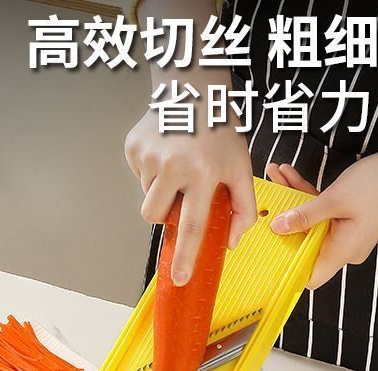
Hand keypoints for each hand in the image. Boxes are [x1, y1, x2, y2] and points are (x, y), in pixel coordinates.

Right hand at [125, 110, 255, 284]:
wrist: (192, 87)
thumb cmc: (219, 128)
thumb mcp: (241, 167)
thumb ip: (243, 208)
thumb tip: (231, 242)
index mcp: (202, 173)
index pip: (192, 225)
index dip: (186, 255)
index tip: (179, 277)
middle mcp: (173, 166)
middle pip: (155, 216)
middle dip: (165, 214)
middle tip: (182, 192)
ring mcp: (149, 156)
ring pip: (147, 198)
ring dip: (162, 192)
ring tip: (178, 167)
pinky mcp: (133, 148)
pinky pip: (139, 178)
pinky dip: (153, 174)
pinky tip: (168, 154)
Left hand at [267, 149, 377, 288]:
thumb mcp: (334, 199)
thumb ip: (304, 216)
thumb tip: (278, 228)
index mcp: (343, 251)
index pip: (310, 276)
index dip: (289, 268)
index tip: (267, 249)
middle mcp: (345, 248)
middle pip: (305, 244)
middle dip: (283, 220)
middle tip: (267, 195)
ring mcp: (347, 233)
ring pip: (311, 223)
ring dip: (293, 201)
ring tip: (277, 174)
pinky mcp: (348, 219)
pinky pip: (322, 212)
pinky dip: (307, 196)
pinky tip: (291, 175)